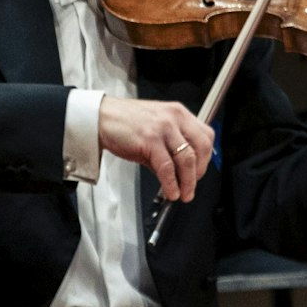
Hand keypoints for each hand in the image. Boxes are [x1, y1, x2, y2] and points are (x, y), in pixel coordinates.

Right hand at [98, 97, 213, 202]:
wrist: (100, 118)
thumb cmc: (125, 122)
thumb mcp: (155, 129)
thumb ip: (169, 147)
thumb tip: (178, 173)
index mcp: (179, 113)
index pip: (206, 135)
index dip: (206, 157)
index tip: (200, 171)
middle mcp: (175, 118)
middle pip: (201, 147)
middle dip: (200, 171)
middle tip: (193, 185)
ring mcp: (163, 128)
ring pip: (186, 158)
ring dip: (188, 181)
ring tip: (184, 194)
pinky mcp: (150, 140)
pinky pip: (166, 166)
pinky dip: (171, 183)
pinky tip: (171, 191)